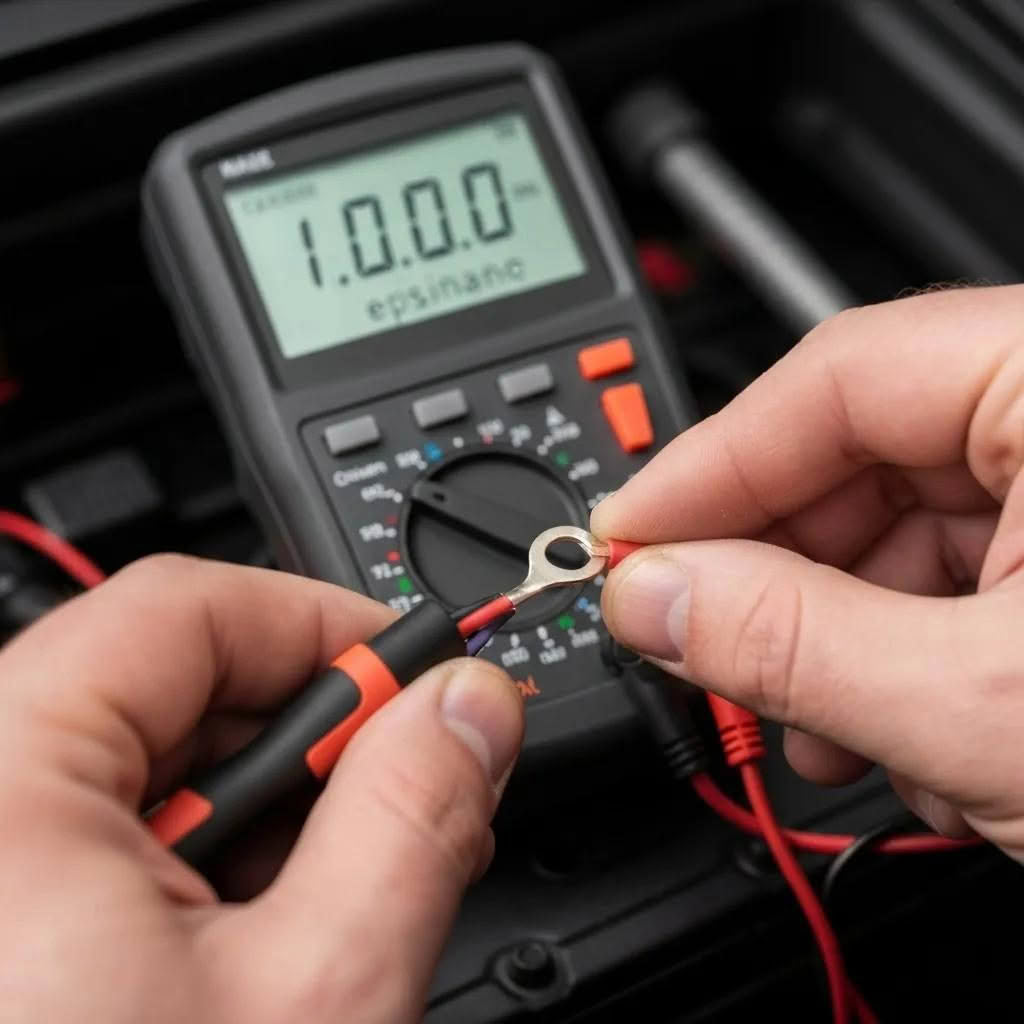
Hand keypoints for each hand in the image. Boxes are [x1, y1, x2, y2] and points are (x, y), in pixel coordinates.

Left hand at [0, 555, 522, 1021]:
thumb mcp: (316, 997)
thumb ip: (413, 821)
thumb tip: (469, 706)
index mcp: (1, 791)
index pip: (183, 607)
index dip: (326, 627)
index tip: (413, 677)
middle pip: (168, 682)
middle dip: (310, 736)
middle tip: (397, 801)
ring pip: (147, 762)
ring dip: (267, 811)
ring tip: (331, 900)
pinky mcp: (2, 912)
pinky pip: (106, 831)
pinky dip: (204, 861)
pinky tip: (254, 937)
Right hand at [593, 284, 1023, 860]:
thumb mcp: (985, 706)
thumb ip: (790, 642)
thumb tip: (649, 594)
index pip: (834, 376)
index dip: (707, 467)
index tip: (625, 539)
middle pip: (855, 457)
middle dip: (772, 577)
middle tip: (698, 646)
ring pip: (897, 529)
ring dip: (837, 639)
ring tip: (825, 729)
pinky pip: (953, 574)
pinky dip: (906, 656)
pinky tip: (904, 732)